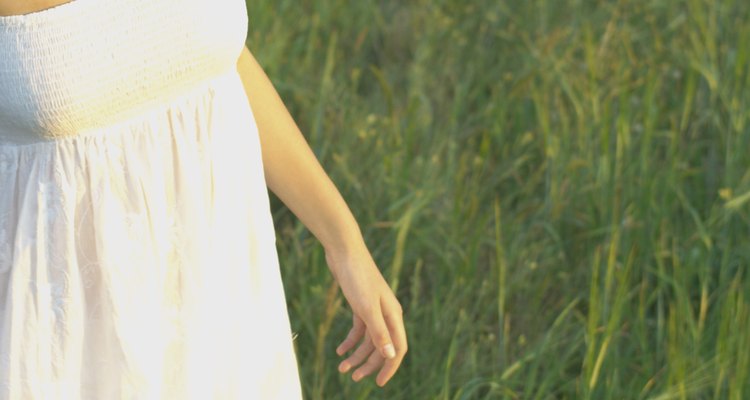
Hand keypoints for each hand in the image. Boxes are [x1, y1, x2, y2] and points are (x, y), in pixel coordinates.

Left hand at [325, 244, 407, 386]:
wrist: (344, 251)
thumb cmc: (357, 277)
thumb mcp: (366, 308)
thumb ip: (379, 332)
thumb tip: (390, 356)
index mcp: (393, 315)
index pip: (398, 348)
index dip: (390, 367)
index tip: (379, 383)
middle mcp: (387, 314)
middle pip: (383, 347)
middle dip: (370, 364)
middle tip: (353, 378)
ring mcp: (373, 310)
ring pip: (369, 340)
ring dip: (357, 355)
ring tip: (342, 368)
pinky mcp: (361, 305)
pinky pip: (359, 330)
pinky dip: (350, 341)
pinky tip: (339, 350)